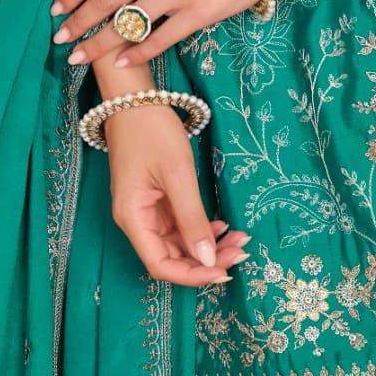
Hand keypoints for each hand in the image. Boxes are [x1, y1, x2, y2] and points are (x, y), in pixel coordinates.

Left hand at [50, 0, 268, 69]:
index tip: (55, 9)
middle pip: (105, 0)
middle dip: (77, 22)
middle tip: (59, 39)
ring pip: (127, 23)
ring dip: (98, 44)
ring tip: (79, 57)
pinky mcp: (197, 14)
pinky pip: (160, 38)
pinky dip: (137, 52)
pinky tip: (121, 62)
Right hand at [104, 103, 250, 286]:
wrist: (134, 100)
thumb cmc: (152, 133)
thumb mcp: (178, 174)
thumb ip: (193, 219)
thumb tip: (209, 260)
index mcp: (133, 218)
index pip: (160, 265)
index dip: (192, 275)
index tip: (225, 271)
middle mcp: (136, 221)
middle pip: (171, 257)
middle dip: (207, 260)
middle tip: (242, 250)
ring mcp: (145, 212)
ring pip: (178, 244)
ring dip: (208, 246)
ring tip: (239, 238)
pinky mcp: (155, 202)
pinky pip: (178, 227)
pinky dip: (201, 230)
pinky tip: (222, 225)